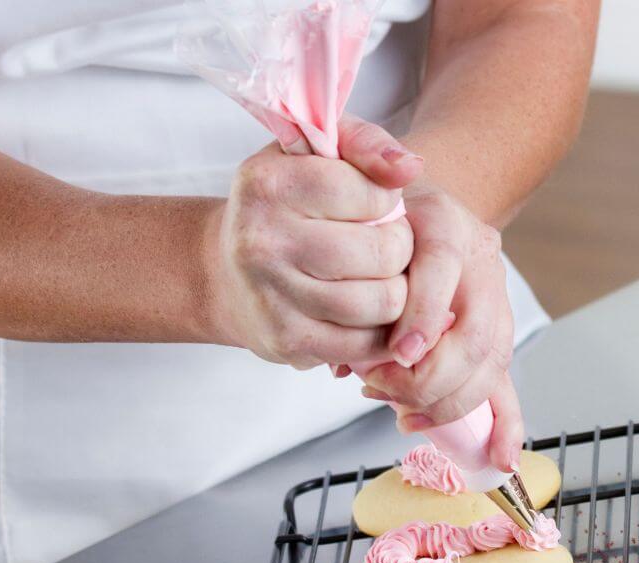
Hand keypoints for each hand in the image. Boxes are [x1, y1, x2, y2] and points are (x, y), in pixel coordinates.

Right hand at [207, 119, 423, 368]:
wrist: (229, 272)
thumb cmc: (288, 204)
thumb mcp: (317, 153)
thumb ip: (366, 144)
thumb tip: (409, 167)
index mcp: (270, 184)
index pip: (376, 195)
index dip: (387, 201)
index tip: (370, 203)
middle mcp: (263, 240)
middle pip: (387, 252)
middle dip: (398, 247)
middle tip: (380, 243)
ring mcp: (272, 296)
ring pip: (385, 302)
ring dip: (394, 290)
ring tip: (375, 275)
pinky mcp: (288, 341)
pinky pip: (369, 343)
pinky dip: (379, 329)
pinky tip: (364, 310)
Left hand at [350, 180, 523, 472]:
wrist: (409, 215)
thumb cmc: (375, 229)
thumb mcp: (357, 237)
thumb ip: (352, 286)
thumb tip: (347, 366)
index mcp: (444, 223)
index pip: (442, 268)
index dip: (422, 316)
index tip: (394, 355)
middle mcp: (480, 259)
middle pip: (476, 333)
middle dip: (429, 377)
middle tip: (381, 388)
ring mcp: (496, 298)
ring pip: (491, 364)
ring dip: (447, 403)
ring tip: (404, 415)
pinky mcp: (498, 334)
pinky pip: (507, 383)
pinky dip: (505, 425)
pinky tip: (500, 457)